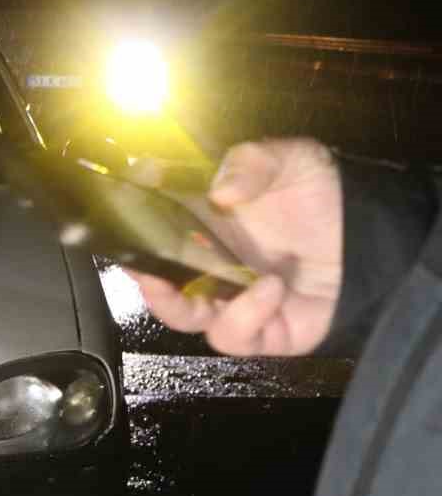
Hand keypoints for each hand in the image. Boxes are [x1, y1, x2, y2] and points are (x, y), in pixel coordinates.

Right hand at [125, 138, 343, 355]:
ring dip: (183, 304)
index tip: (119, 229)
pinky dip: (245, 315)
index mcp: (203, 229)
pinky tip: (269, 287)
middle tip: (143, 270)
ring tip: (208, 283)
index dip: (130, 239)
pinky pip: (237, 336)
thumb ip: (251, 162)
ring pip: (187, 319)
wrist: (375, 230)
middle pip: (160, 288)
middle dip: (145, 283)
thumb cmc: (324, 193)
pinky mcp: (267, 332)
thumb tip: (220, 193)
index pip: (152, 238)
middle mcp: (213, 268)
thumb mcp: (288, 159)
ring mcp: (237, 302)